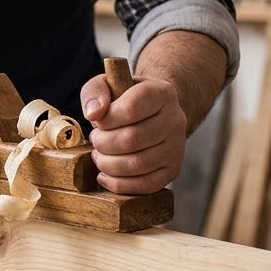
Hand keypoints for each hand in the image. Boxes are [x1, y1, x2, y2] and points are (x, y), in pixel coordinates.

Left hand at [81, 74, 186, 194]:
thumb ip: (95, 92)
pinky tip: (105, 175)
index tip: (97, 121)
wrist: (155, 112)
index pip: (130, 109)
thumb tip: (93, 114)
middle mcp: (175, 119)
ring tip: (99, 156)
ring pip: (137, 165)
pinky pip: (146, 185)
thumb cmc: (126, 98)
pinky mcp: (173, 169)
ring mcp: (177, 146)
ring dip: (108, 164)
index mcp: (161, 93)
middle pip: (132, 140)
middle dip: (103, 143)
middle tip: (96, 140)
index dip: (106, 120)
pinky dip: (119, 185)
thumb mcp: (108, 84)